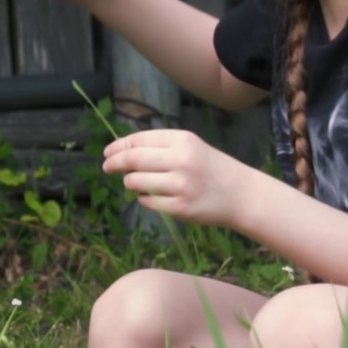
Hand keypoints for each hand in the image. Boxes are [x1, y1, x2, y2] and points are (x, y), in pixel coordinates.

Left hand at [102, 130, 246, 227]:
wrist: (239, 193)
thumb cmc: (209, 167)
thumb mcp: (190, 146)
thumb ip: (160, 146)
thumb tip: (122, 151)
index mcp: (182, 140)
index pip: (138, 140)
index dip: (118, 147)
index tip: (107, 153)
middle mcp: (180, 160)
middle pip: (133, 159)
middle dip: (114, 164)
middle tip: (107, 168)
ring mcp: (180, 185)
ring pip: (135, 182)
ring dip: (130, 183)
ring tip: (137, 183)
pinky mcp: (179, 207)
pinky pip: (146, 202)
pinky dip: (143, 198)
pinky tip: (152, 195)